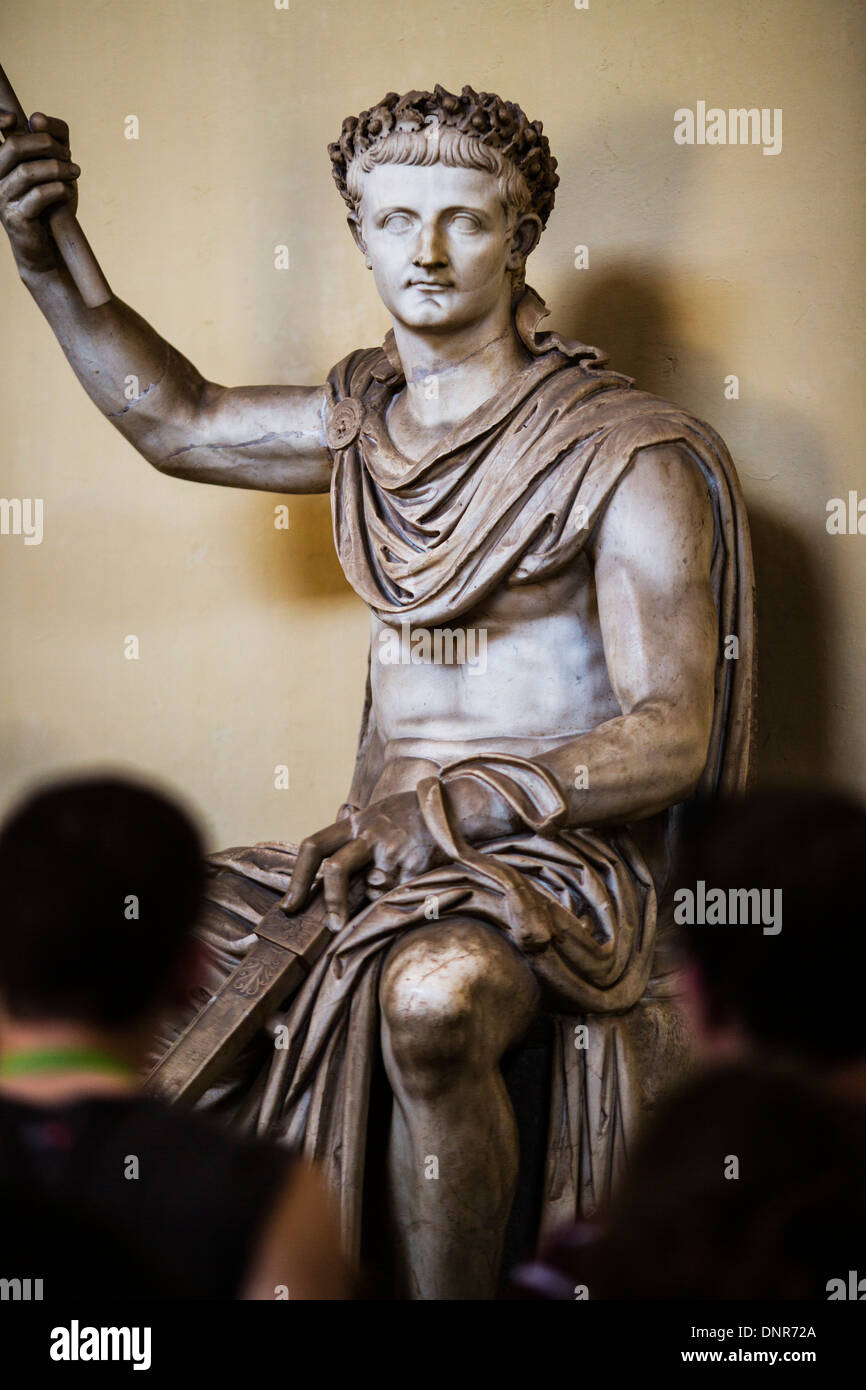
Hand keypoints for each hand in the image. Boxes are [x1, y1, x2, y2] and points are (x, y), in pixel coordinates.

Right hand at [0, 111, 78, 272]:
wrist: (48, 247)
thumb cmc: (51, 202)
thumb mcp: (54, 166)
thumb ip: (51, 139)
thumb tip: (37, 118)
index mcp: (1, 161)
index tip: (14, 119)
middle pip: (14, 147)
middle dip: (46, 144)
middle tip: (67, 154)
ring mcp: (3, 198)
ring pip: (28, 172)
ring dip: (58, 168)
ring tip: (75, 172)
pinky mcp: (16, 218)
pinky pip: (38, 196)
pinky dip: (58, 189)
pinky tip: (68, 190)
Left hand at [280, 791, 445, 929]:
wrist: (453, 807)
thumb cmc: (408, 814)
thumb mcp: (374, 815)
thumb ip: (350, 835)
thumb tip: (320, 862)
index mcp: (354, 824)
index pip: (314, 847)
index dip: (297, 878)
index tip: (290, 905)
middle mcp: (369, 836)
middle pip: (336, 870)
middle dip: (331, 902)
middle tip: (332, 926)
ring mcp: (393, 852)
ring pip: (371, 890)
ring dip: (378, 896)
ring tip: (395, 879)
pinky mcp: (414, 867)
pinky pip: (397, 894)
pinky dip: (399, 895)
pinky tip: (410, 878)